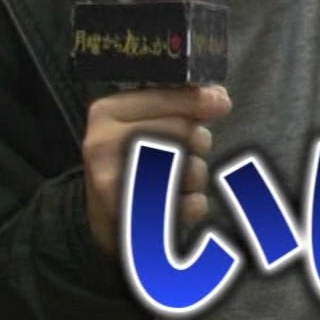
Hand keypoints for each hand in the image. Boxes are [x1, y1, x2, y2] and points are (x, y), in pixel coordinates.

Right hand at [81, 85, 230, 254]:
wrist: (98, 213)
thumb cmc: (126, 156)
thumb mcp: (138, 117)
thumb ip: (176, 101)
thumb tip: (217, 99)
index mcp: (106, 112)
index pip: (164, 98)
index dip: (198, 100)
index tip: (222, 103)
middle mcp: (105, 145)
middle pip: (184, 130)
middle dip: (197, 139)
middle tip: (187, 149)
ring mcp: (118, 185)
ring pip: (192, 167)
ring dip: (196, 171)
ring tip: (177, 175)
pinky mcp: (137, 221)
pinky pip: (193, 205)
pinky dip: (195, 202)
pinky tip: (180, 200)